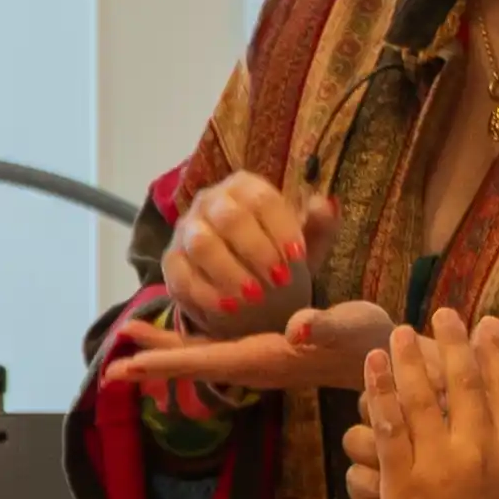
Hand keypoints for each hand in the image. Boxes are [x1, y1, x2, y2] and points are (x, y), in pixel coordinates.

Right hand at [160, 169, 314, 332]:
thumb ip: (319, 226)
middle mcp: (211, 201)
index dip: (281, 228)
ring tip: (254, 298)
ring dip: (230, 272)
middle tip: (279, 281)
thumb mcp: (305, 244)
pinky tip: (230, 310)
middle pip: (229, 217)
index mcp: (245, 188)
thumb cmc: (277, 258)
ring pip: (202, 244)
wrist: (245, 290)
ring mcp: (186, 230)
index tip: (298, 257)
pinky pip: (182, 275)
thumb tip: (326, 204)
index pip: (262, 199)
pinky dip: (206, 294)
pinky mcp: (171, 263)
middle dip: (256, 251)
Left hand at [344, 310, 498, 498]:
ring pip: (423, 398)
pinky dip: (379, 390)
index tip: (488, 323)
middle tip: (442, 314)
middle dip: (451, 343)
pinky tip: (372, 367)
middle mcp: (482, 456)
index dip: (496, 353)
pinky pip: (388, 425)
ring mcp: (440, 468)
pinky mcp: (401, 485)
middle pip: (465, 385)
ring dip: (409, 357)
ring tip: (399, 334)